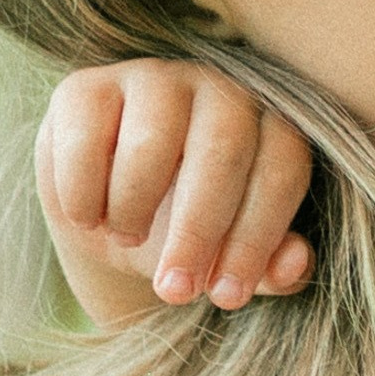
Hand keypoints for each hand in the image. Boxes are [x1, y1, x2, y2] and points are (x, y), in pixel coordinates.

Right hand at [36, 60, 314, 326]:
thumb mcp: (228, 257)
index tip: (225, 295)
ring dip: (135, 207)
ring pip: (152, 139)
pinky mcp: (86, 87)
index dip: (256, 239)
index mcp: (270, 126)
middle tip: (174, 290)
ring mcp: (153, 80)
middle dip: (198, 230)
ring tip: (127, 239)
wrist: (107, 214)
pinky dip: (82, 191)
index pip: (280, 172)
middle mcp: (220, 90)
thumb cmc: (184, 229)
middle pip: (222, 151)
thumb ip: (268, 266)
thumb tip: (293, 266)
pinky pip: (86, 136)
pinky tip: (88, 218)